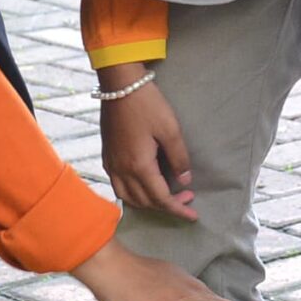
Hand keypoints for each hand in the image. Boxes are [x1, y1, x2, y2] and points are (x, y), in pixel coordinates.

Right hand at [99, 64, 196, 220]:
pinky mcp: (106, 156)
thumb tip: (184, 180)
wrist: (119, 85)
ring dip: (148, 202)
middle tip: (187, 197)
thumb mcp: (170, 129)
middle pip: (144, 202)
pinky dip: (133, 194)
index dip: (178, 209)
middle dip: (166, 205)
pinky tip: (144, 185)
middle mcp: (121, 170)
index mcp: (139, 166)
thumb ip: (179, 158)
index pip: (161, 199)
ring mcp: (111, 164)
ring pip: (128, 197)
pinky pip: (118, 186)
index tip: (193, 216)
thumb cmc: (147, 104)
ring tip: (166, 196)